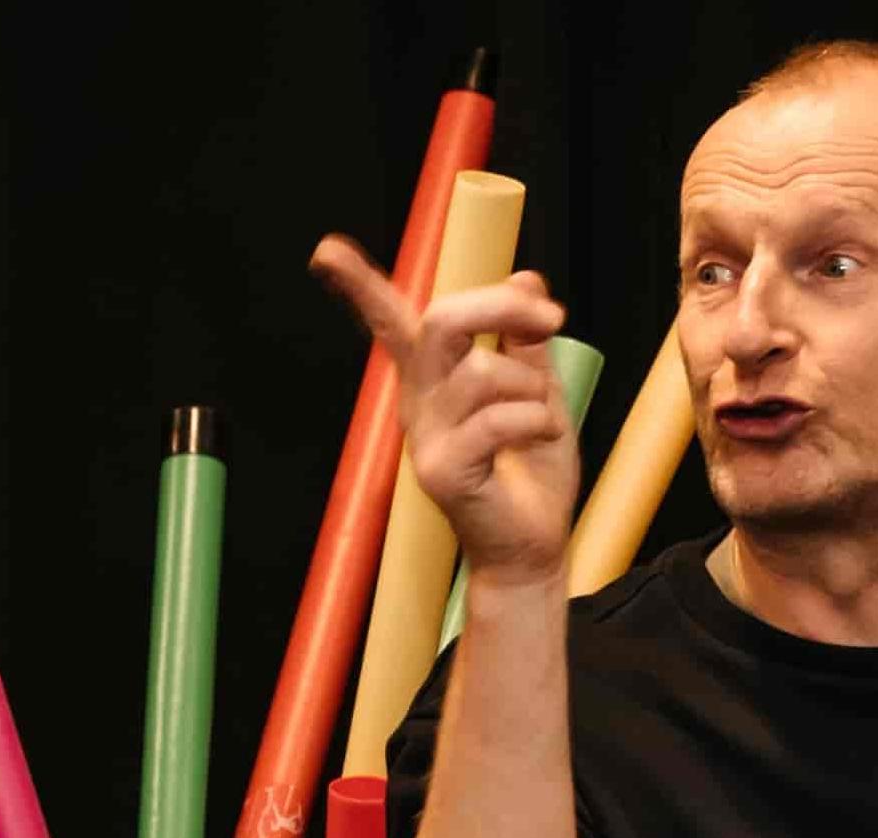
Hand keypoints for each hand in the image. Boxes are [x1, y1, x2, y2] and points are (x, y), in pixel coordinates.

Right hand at [310, 235, 579, 585]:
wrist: (532, 547)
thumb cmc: (530, 471)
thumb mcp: (538, 391)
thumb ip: (525, 339)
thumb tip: (526, 277)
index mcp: (433, 378)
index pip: (393, 323)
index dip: (360, 285)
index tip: (326, 251)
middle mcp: (418, 401)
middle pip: (441, 321)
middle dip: (500, 306)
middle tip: (551, 317)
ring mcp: (424, 437)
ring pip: (482, 370)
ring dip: (532, 387)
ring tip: (540, 417)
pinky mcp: (440, 472)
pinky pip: (497, 420)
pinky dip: (537, 422)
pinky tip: (539, 440)